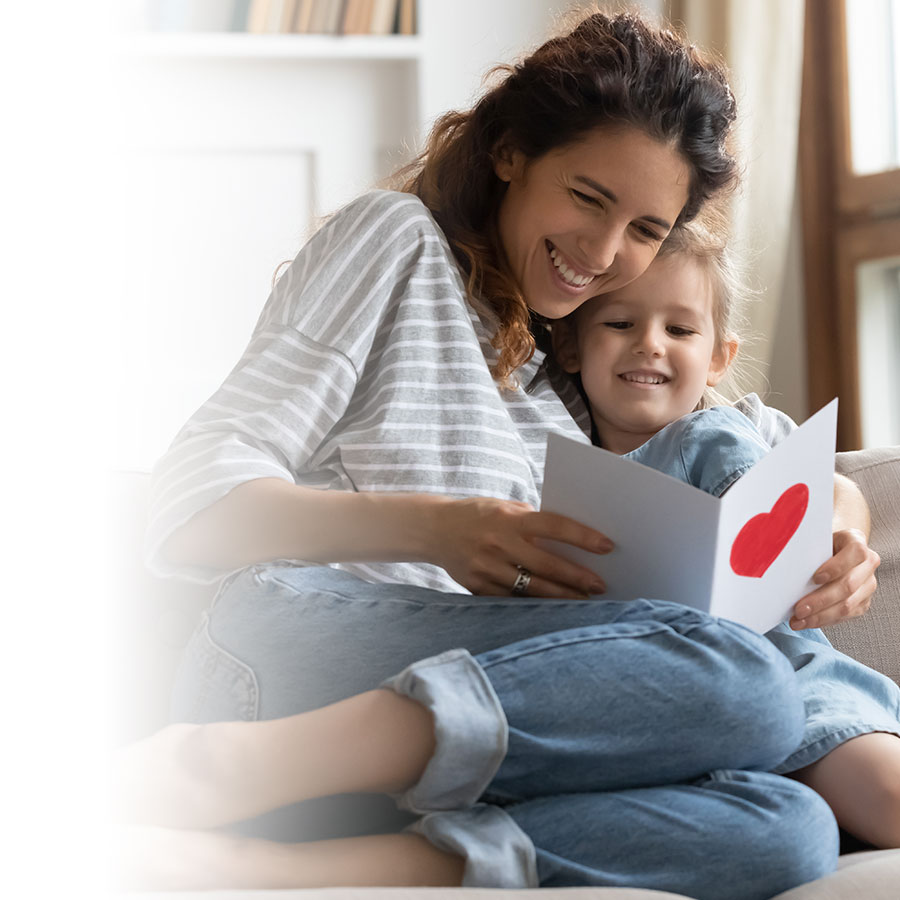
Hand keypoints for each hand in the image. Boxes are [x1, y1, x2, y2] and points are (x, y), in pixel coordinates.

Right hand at [428, 496, 612, 597]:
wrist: (433, 529)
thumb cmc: (478, 515)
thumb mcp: (504, 507)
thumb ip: (533, 520)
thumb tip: (571, 539)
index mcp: (509, 518)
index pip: (553, 526)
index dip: (582, 537)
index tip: (607, 547)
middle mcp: (498, 543)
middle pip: (547, 565)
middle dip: (577, 577)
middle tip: (600, 586)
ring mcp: (487, 568)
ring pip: (532, 589)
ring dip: (561, 596)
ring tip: (582, 600)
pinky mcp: (478, 587)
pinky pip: (513, 600)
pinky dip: (534, 604)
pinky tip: (552, 606)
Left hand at [790, 528, 879, 629]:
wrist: (831, 552)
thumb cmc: (817, 546)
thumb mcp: (814, 540)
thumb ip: (806, 548)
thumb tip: (782, 558)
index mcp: (856, 541)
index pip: (855, 553)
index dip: (836, 566)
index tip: (815, 578)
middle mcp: (868, 563)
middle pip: (848, 585)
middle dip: (821, 600)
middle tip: (799, 609)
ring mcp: (868, 584)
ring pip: (848, 605)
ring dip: (821, 616)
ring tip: (798, 620)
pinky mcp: (863, 602)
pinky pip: (846, 616)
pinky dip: (824, 620)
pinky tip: (807, 622)